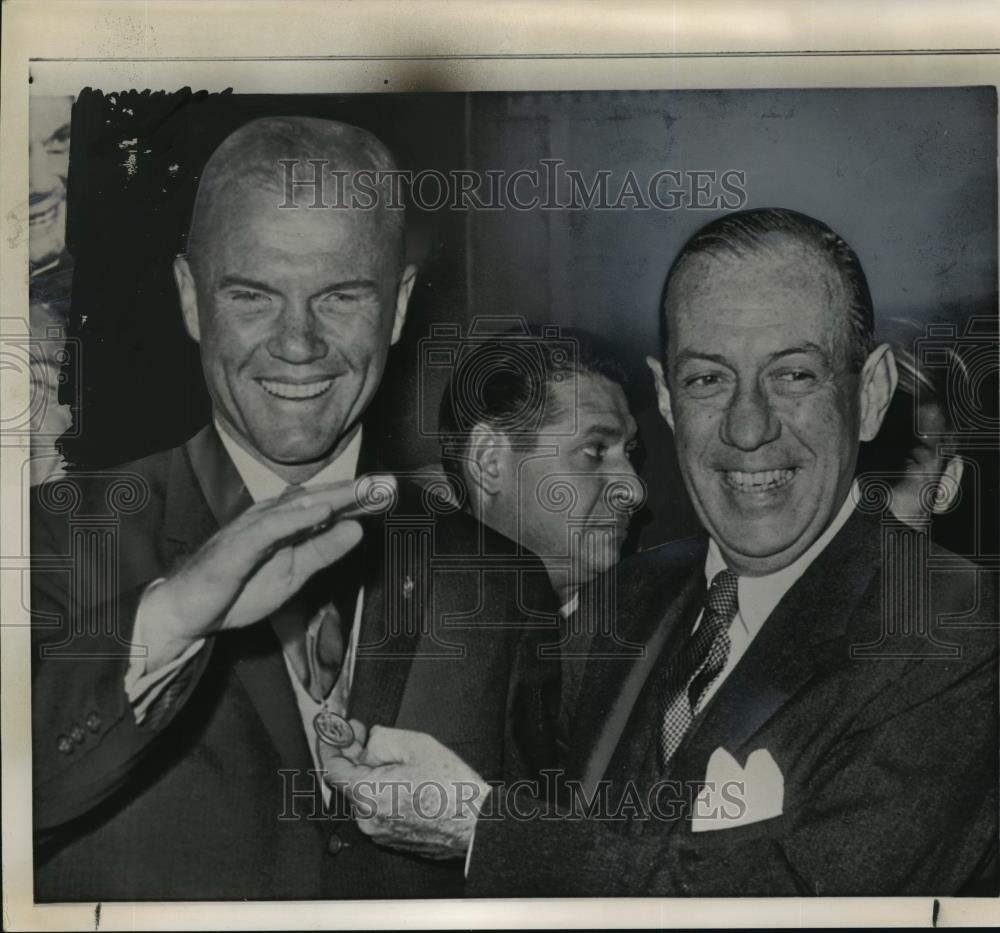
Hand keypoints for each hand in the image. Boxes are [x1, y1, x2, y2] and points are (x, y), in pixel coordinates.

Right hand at [143, 474, 395, 667]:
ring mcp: (252, 528)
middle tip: (385, 483)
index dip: (357, 498)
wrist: (189, 611)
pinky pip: (271, 528)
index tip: (388, 492)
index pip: (326, 506)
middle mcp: (269, 518)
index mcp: (283, 524)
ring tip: (362, 490)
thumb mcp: (294, 574)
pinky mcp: (237, 545)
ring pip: (298, 506)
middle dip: (353, 491)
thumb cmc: (238, 589)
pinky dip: (298, 517)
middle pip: (317, 499)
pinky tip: (322, 511)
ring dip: (332, 497)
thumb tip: (357, 529)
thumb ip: (323, 551)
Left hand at [320, 726, 490, 859]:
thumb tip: (368, 740)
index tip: (336, 732)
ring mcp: (380, 833)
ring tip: (395, 758)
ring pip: (365, 796)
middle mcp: (368, 819)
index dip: (333, 744)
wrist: (477, 825)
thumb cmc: (453, 790)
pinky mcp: (392, 840)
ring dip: (371, 774)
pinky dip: (383, 792)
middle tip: (365, 735)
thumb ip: (382, 738)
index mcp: (368, 794)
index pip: (332, 768)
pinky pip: (379, 810)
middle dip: (355, 755)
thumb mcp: (417, 745)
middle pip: (348, 781)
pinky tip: (404, 780)